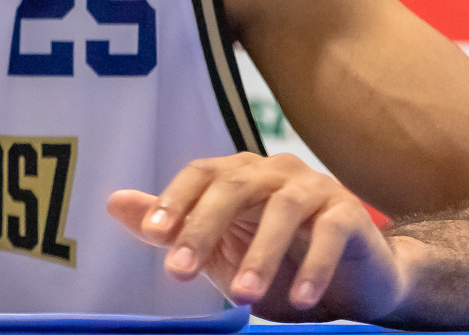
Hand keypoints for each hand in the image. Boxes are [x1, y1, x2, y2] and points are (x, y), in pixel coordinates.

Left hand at [107, 152, 406, 321]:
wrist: (353, 281)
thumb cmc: (277, 261)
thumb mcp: (217, 250)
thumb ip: (171, 226)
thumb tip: (114, 202)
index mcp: (239, 173)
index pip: (201, 174)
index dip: (176, 199)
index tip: (154, 234)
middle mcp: (275, 171)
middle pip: (235, 186)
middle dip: (204, 227)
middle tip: (181, 270)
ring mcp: (314, 188)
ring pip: (283, 209)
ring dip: (260, 253)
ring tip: (242, 295)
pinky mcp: (350, 213)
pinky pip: (331, 233)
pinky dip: (314, 265)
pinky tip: (299, 298)